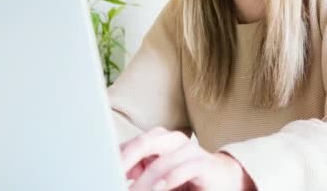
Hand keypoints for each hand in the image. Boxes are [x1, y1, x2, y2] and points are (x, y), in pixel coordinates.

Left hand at [120, 127, 254, 190]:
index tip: (102, 169)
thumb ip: (138, 172)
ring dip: (146, 181)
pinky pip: (183, 169)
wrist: (224, 182)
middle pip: (147, 142)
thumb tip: (113, 173)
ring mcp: (191, 151)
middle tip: (112, 173)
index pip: (134, 143)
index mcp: (160, 140)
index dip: (118, 156)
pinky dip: (168, 180)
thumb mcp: (156, 178)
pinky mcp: (205, 164)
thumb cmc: (187, 181)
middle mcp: (175, 141)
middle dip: (127, 159)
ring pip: (163, 161)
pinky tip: (159, 188)